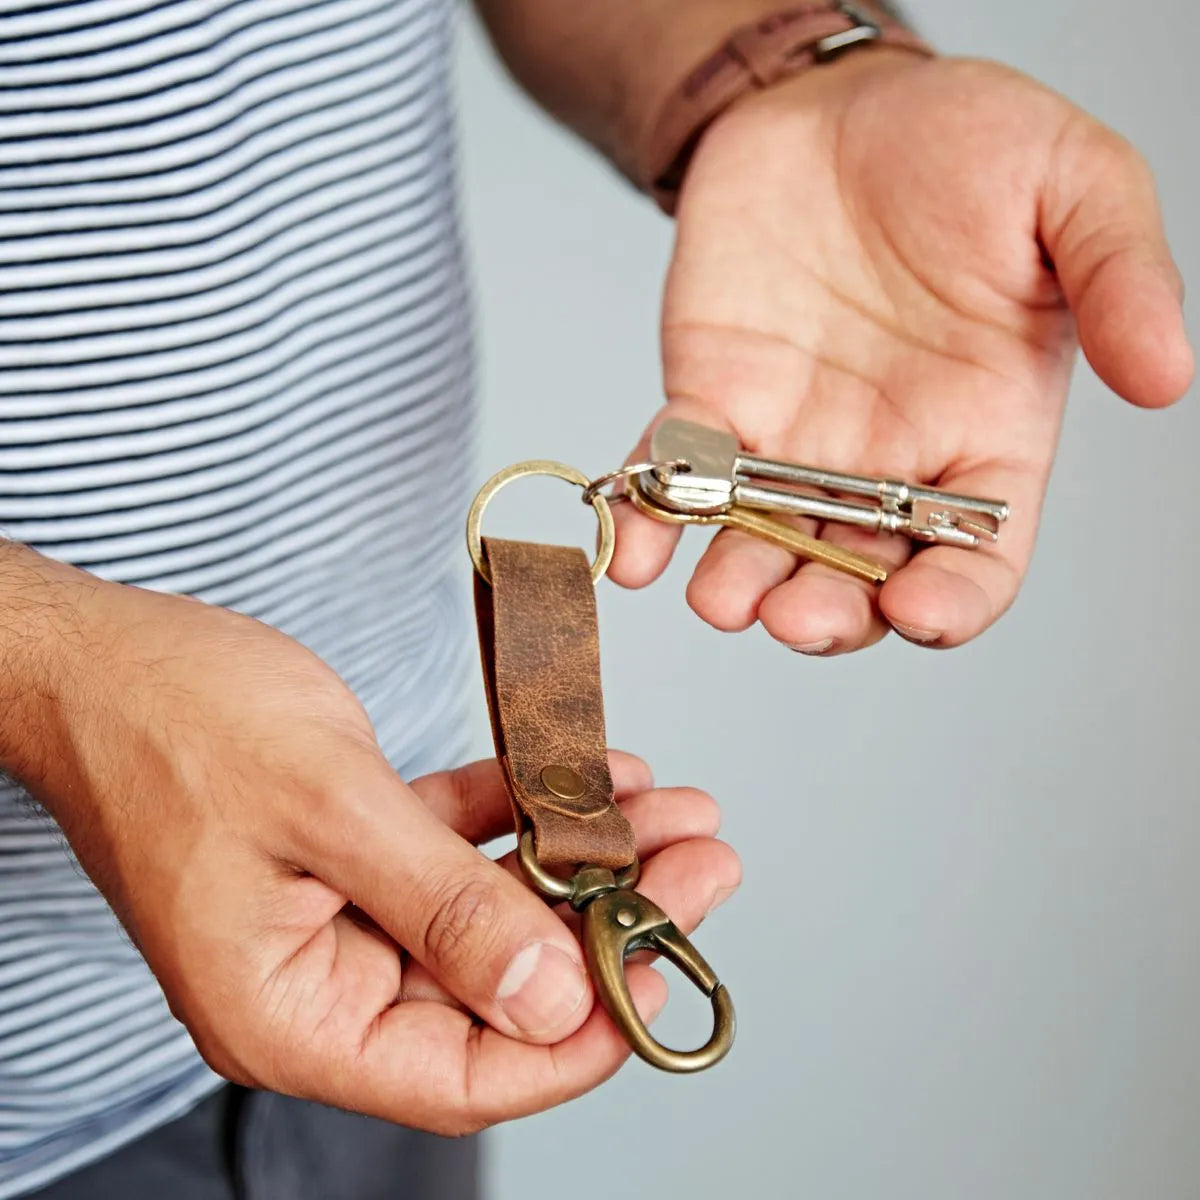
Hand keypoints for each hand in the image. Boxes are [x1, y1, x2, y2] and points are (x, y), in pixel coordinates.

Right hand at [2, 548, 738, 1133]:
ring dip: (580, 859)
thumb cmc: (171, 719)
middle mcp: (319, 982)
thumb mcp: (326, 808)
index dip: (582, 1031)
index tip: (669, 964)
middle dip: (607, 921)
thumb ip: (443, 907)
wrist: (100, 652)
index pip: (466, 1074)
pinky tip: (588, 776)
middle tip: (698, 860)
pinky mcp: (348, 856)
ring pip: (488, 912)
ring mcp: (336, 918)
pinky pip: (454, 851)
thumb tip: (549, 997)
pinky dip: (520, 815)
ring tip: (670, 813)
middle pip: (495, 986)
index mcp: (290, 1012)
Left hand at [611, 50, 1191, 651]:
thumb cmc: (964, 141)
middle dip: (826, 612)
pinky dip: (649, 518)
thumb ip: (1121, 277)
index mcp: (984, 435)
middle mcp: (885, 460)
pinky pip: (677, 477)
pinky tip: (630, 551)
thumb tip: (1167, 377)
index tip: (917, 614)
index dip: (954, 604)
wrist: (837, 102)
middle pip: (859, 577)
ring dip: (737, 584)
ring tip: (719, 599)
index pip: (979, 559)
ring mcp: (791, 441)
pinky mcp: (714, 402)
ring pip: (762, 546)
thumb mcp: (1072, 182)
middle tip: (792, 618)